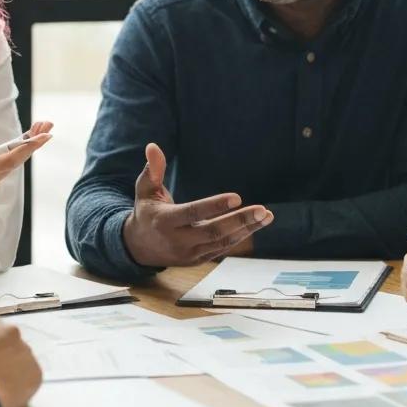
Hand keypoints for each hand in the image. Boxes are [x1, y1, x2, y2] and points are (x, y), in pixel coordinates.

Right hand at [0, 121, 52, 226]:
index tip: (44, 137)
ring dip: (27, 146)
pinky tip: (26, 139)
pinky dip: (18, 152)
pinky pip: (8, 166)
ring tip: (41, 126)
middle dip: (33, 142)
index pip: (6, 161)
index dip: (27, 149)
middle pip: (16, 161)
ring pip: (13, 163)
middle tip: (48, 123)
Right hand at [121, 143, 272, 266]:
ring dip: (246, 229)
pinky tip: (255, 224)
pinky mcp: (198, 260)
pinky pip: (222, 249)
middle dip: (240, 220)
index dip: (215, 206)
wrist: (139, 247)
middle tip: (262, 210)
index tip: (236, 198)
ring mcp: (190, 253)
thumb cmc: (146, 211)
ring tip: (266, 216)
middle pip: (213, 232)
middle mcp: (178, 240)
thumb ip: (153, 170)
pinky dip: (240, 237)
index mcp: (165, 221)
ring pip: (222, 242)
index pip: (193, 213)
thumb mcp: (145, 190)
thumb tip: (153, 146)